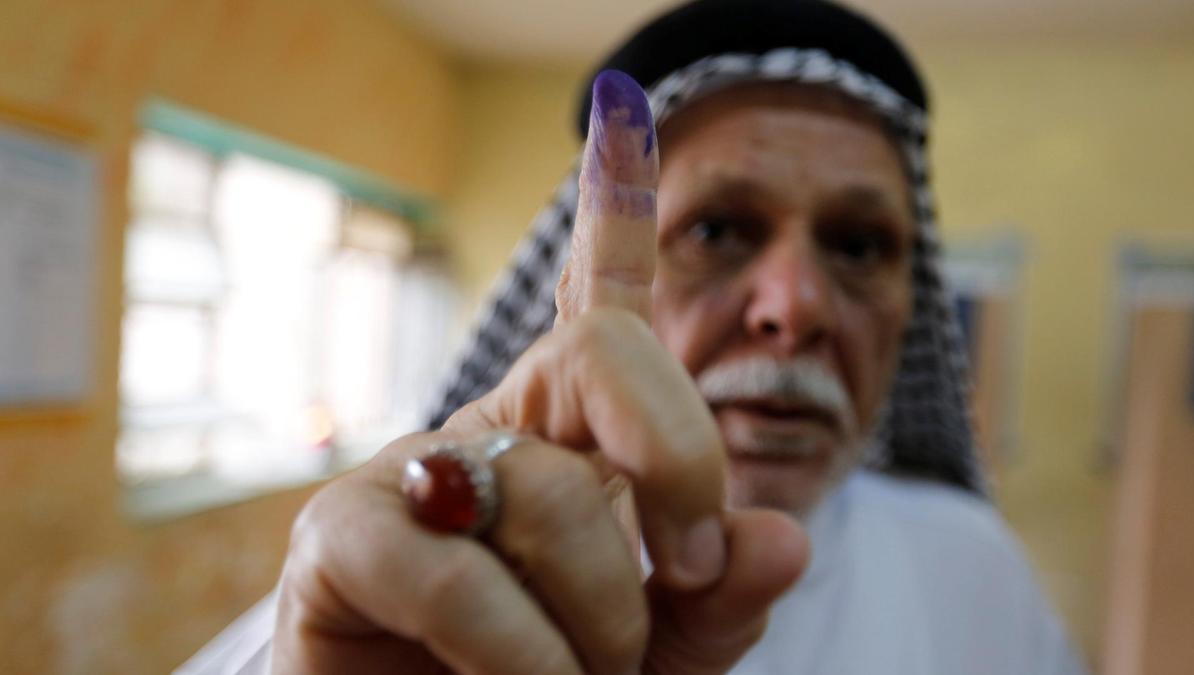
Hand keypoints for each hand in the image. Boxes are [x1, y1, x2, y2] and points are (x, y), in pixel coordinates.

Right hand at [271, 71, 808, 674]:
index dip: (614, 210)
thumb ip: (722, 598)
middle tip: (689, 581)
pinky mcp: (339, 538)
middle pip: (607, 362)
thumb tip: (780, 539)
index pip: (600, 308)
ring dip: (600, 611)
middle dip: (681, 467)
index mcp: (571, 439)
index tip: (623, 111)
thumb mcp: (663, 651)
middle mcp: (492, 431)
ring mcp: (409, 473)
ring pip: (543, 487)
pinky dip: (517, 647)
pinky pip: (451, 567)